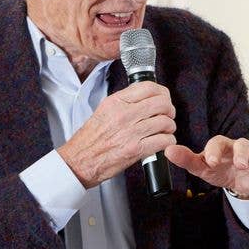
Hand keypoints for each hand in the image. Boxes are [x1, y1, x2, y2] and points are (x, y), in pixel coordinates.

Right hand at [58, 81, 176, 187]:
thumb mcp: (103, 110)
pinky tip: (162, 143)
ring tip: (164, 131)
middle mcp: (124, 114)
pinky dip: (167, 142)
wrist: (79, 160)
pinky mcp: (136, 149)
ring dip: (169, 127)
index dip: (162, 92)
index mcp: (116, 102)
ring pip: (166, 122)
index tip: (164, 98)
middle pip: (162, 103)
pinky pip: (164, 141)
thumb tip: (146, 95)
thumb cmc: (90, 139)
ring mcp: (131, 132)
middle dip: (169, 110)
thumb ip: (124, 101)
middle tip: (167, 115)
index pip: (149, 87)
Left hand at [165, 135, 248, 197]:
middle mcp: (241, 148)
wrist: (238, 181)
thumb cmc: (219, 169)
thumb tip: (167, 150)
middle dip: (242, 153)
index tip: (210, 162)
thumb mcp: (202, 167)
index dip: (215, 150)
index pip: (218, 142)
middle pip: (243, 144)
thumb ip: (186, 159)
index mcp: (223, 146)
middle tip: (239, 164)